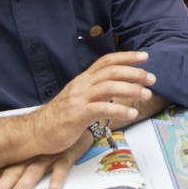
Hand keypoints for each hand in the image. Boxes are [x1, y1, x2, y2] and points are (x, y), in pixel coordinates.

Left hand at [0, 131, 93, 188]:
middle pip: (12, 173)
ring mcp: (48, 155)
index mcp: (19, 156)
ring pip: (33, 171)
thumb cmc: (50, 141)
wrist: (73, 119)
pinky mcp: (67, 153)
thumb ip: (15, 166)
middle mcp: (30, 155)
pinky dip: (58, 176)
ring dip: (22, 185)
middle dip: (0, 188)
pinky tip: (53, 188)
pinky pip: (62, 165)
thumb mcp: (29, 150)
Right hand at [26, 51, 154, 155]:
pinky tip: (132, 113)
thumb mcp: (79, 97)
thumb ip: (96, 90)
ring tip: (147, 95)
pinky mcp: (77, 115)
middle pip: (112, 72)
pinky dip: (120, 109)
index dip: (126, 56)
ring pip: (109, 87)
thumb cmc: (60, 116)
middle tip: (152, 79)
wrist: (35, 132)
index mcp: (83, 80)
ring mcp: (79, 100)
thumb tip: (118, 86)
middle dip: (135, 73)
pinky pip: (102, 108)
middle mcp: (82, 86)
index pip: (106, 61)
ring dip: (131, 89)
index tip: (145, 56)